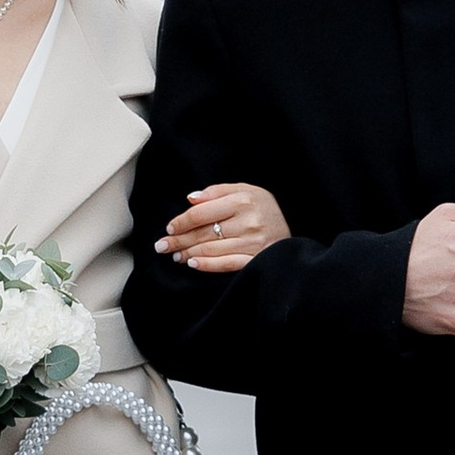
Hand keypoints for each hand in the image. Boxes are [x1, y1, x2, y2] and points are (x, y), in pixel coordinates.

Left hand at [155, 181, 292, 271]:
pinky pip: (227, 265)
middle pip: (203, 233)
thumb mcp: (244, 190)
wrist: (293, 226)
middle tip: (162, 246)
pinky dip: (207, 265)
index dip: (182, 221)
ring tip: (176, 255)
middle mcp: (248, 221)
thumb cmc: (263, 207)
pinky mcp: (257, 259)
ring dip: (188, 254)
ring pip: (211, 250)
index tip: (170, 228)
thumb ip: (216, 192)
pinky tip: (193, 264)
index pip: (201, 213)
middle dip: (178, 240)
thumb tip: (190, 199)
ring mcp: (253, 243)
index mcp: (242, 200)